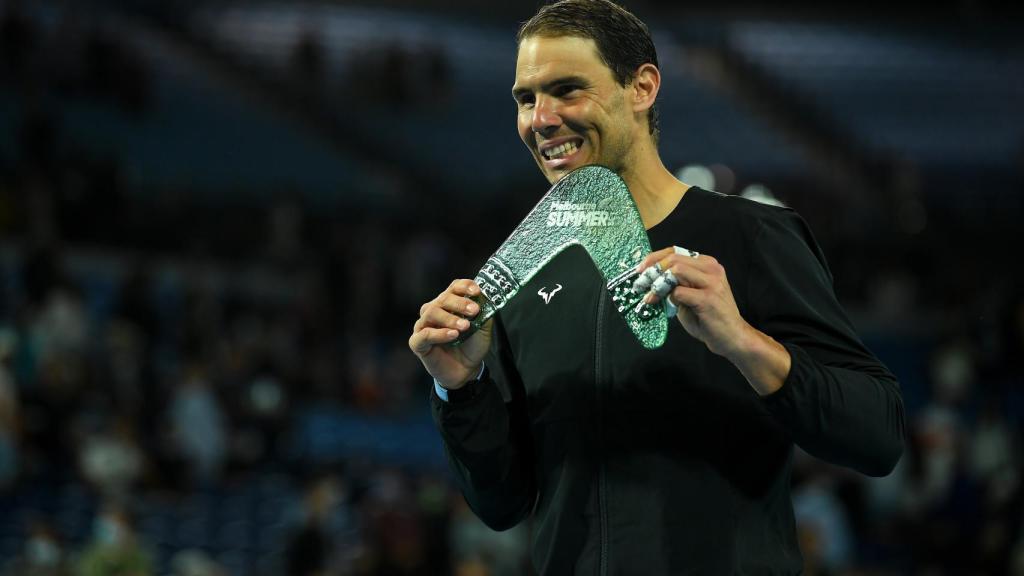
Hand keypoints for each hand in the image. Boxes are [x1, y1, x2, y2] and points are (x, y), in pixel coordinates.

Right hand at [409, 279, 492, 389]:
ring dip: (449, 318)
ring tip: (464, 326)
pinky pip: (424, 334)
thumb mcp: (483, 328)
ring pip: (431, 312)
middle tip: (474, 311)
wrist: (466, 371)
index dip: (464, 286)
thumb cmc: (471, 346)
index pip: (454, 287)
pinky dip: (439, 333)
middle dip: (459, 303)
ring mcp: (423, 326)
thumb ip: (484, 313)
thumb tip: (486, 298)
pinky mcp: (417, 343)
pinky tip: (452, 335)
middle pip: (443, 298)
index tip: (477, 291)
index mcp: (449, 304)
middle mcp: (434, 311)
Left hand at [636, 247, 751, 358]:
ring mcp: (712, 282)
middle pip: (674, 258)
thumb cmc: (708, 318)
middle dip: (652, 270)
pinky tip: (663, 306)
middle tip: (640, 284)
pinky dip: (667, 298)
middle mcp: (711, 269)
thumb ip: (675, 284)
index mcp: (707, 264)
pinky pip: (679, 292)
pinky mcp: (708, 298)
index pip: (676, 251)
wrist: (731, 337)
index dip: (655, 258)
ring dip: (658, 283)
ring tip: (650, 296)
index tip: (640, 269)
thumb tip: (650, 280)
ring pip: (676, 270)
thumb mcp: (689, 295)